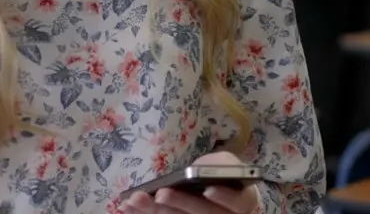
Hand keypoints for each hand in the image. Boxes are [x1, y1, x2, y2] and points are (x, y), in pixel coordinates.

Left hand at [123, 151, 260, 213]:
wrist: (210, 184)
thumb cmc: (220, 171)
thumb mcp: (226, 162)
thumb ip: (222, 165)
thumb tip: (207, 171)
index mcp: (241, 202)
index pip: (237, 204)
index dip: (224, 198)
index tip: (209, 189)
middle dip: (180, 205)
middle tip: (161, 194)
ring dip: (155, 213)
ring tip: (135, 200)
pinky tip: (128, 206)